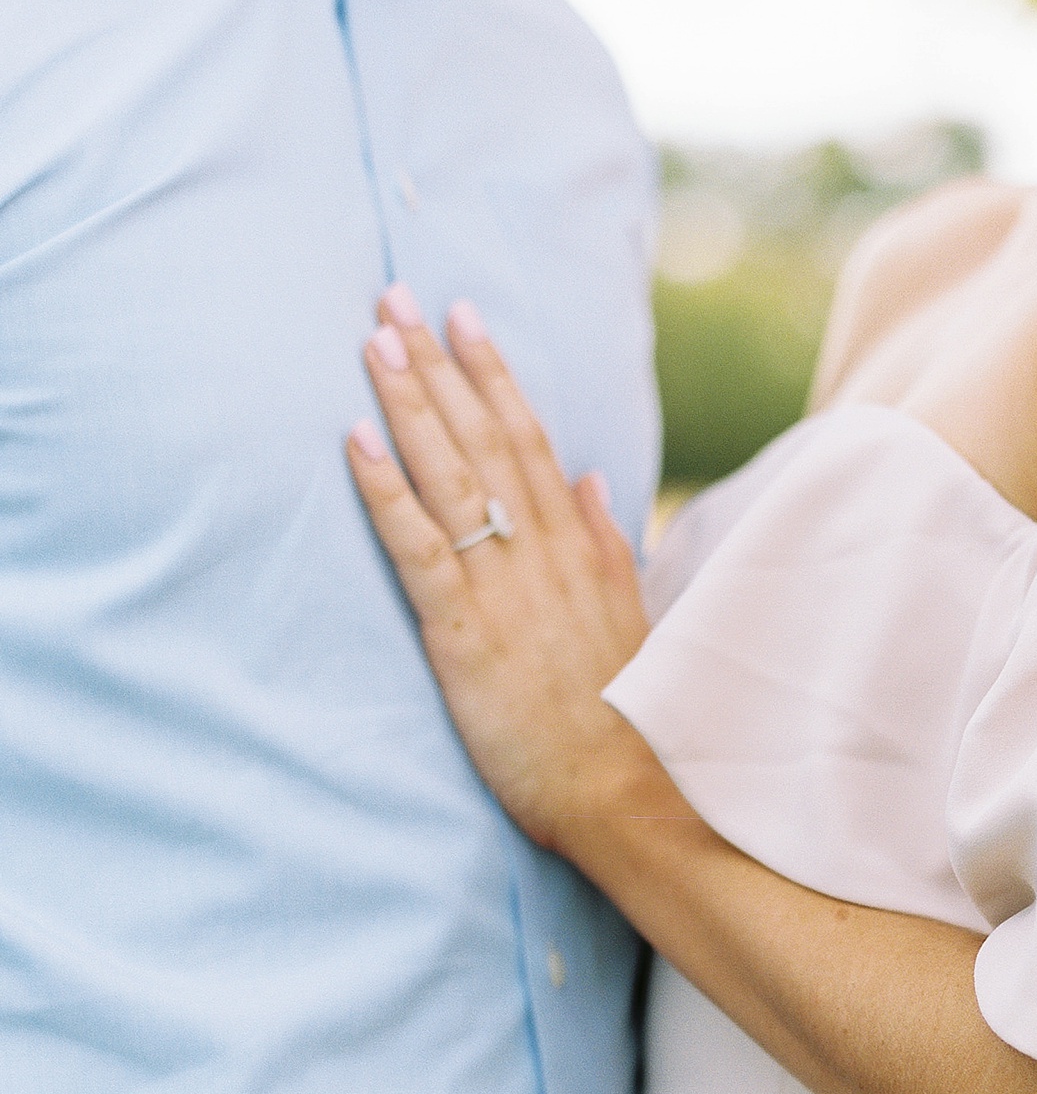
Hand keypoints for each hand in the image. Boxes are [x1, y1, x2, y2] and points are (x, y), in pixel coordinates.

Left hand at [346, 288, 651, 855]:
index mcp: (578, 550)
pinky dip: (384, 490)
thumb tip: (589, 477)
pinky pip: (417, 546)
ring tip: (372, 342)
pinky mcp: (464, 632)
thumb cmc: (623, 722)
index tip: (463, 320)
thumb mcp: (628, 620)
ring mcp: (502, 588)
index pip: (530, 442)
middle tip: (395, 299)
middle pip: (483, 439)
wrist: (623, 794)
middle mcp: (542, 553)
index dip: (493, 376)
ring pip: (450, 476)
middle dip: (436, 365)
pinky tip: (353, 440)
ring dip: (408, 404)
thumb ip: (608, 544)